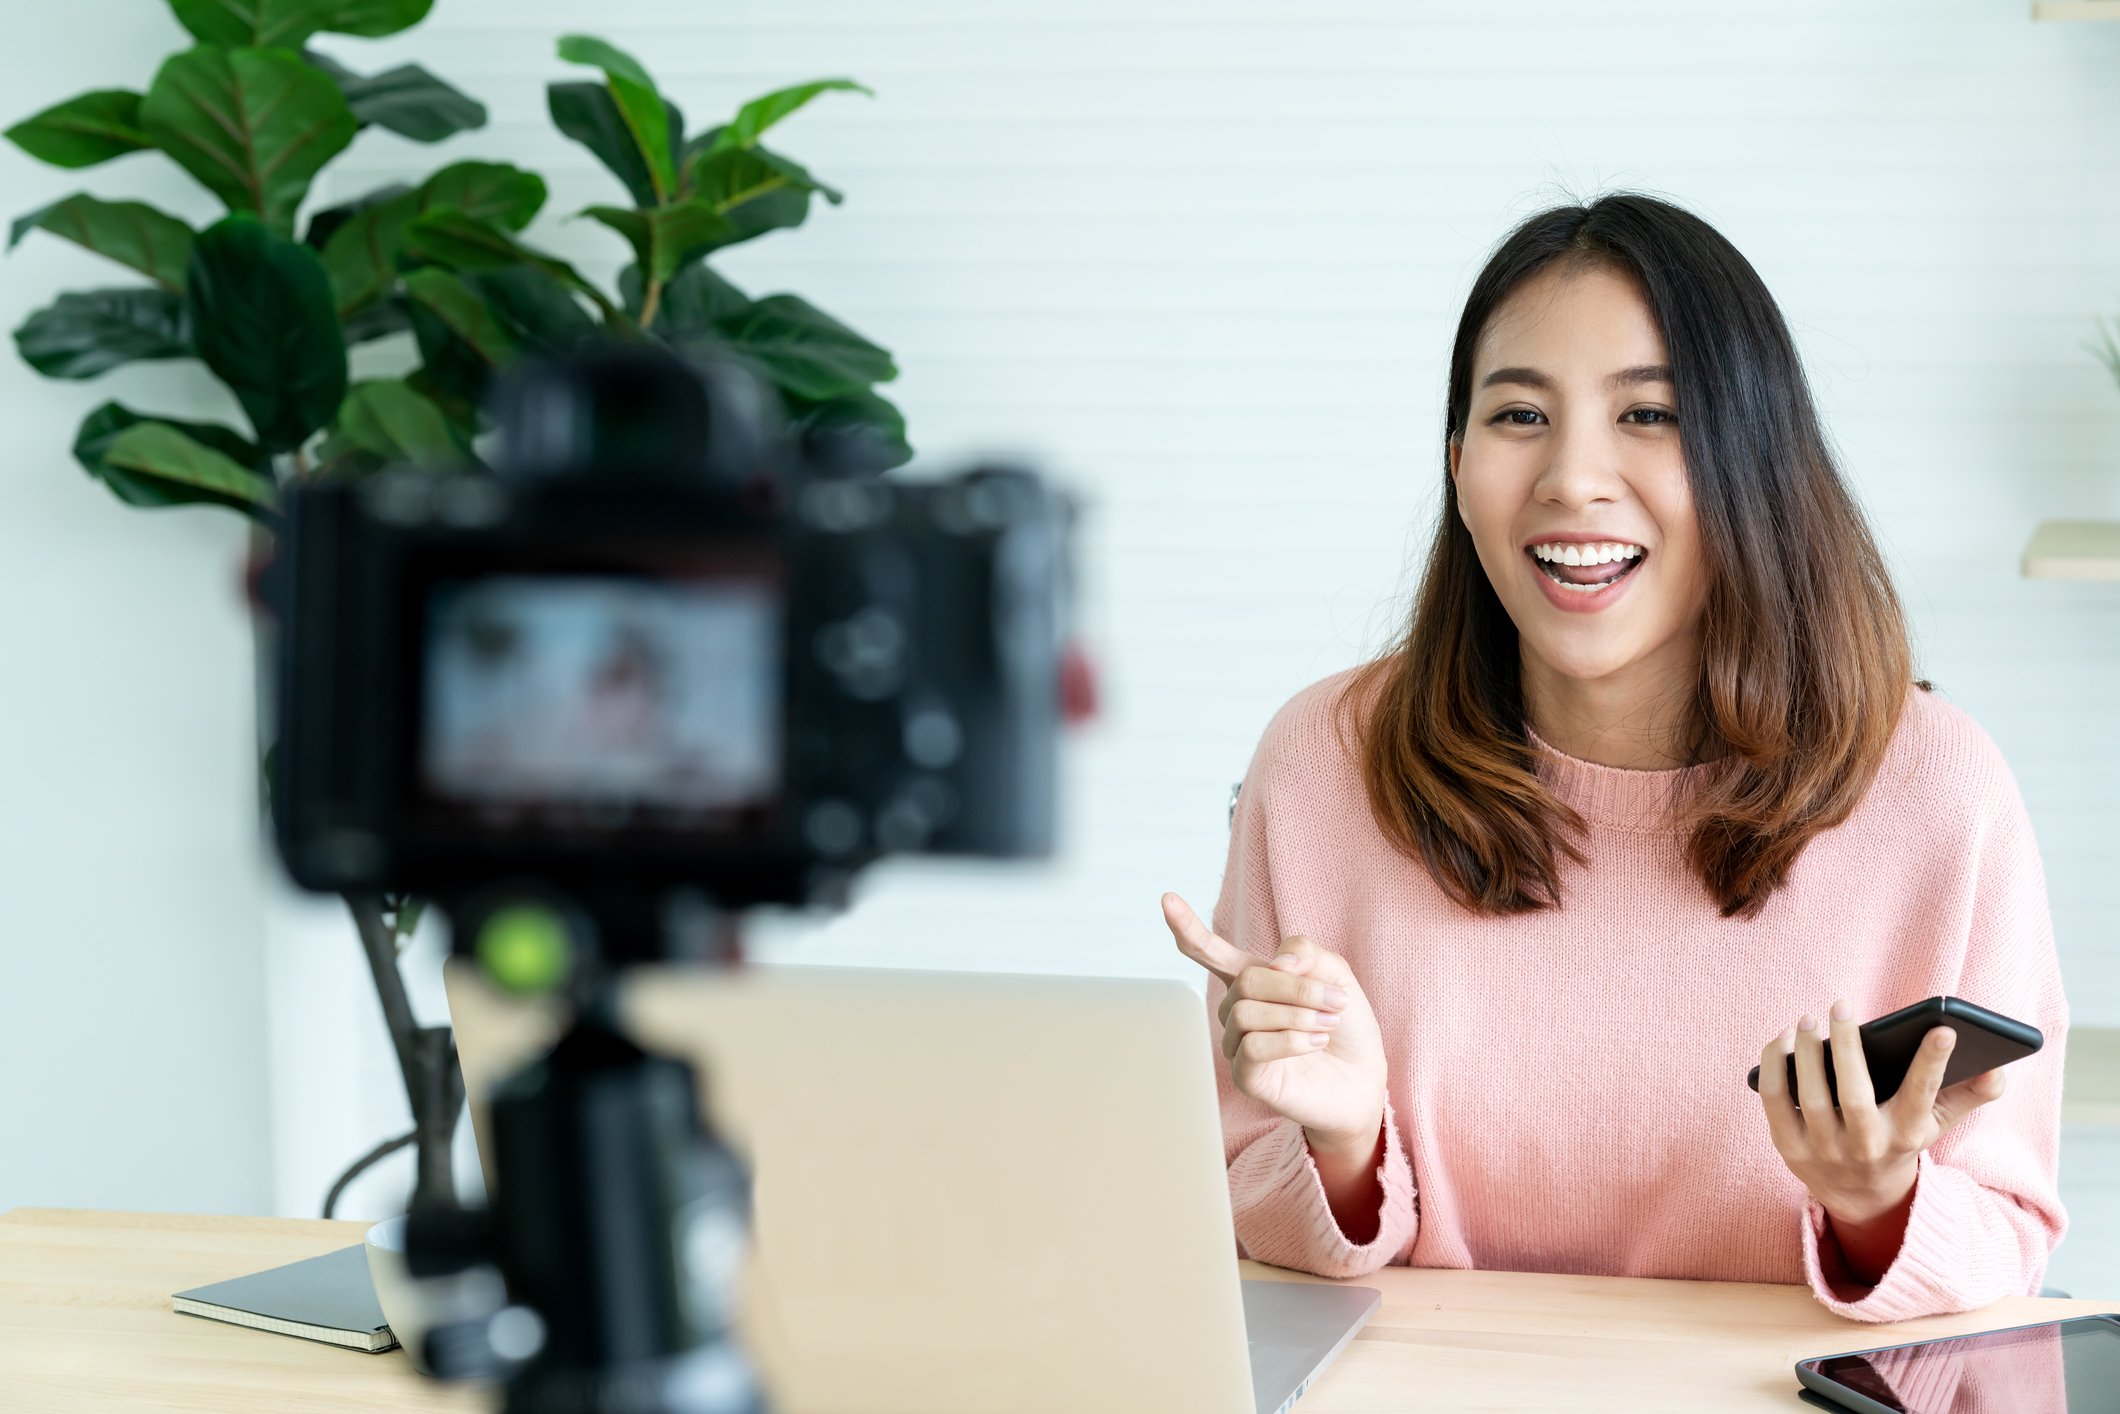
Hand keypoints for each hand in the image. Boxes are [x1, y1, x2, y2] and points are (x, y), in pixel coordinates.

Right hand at [1162, 892, 1386, 1154]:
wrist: (1364, 1077)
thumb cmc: (1346, 1026)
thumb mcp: (1336, 974)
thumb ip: (1305, 953)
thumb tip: (1273, 964)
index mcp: (1253, 980)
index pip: (1210, 952)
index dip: (1188, 926)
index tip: (1167, 898)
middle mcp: (1237, 1009)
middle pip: (1247, 980)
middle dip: (1296, 987)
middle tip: (1335, 1000)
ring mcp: (1238, 1043)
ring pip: (1247, 1013)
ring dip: (1297, 1015)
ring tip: (1327, 1024)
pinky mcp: (1246, 1075)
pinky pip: (1252, 1047)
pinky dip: (1290, 1040)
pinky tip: (1315, 1043)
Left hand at [1757, 998, 2008, 1223]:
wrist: (1861, 1195)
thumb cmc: (1899, 1141)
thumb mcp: (1936, 1123)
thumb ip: (1968, 1095)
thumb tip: (1999, 1070)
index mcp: (1906, 1135)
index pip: (1922, 1096)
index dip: (1933, 1064)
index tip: (1943, 1029)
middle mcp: (1865, 1145)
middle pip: (1854, 1096)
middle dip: (1848, 1047)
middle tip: (1841, 1004)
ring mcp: (1823, 1149)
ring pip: (1810, 1096)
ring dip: (1806, 1053)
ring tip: (1809, 1019)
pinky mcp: (1789, 1146)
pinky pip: (1775, 1099)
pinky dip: (1774, 1066)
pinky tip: (1783, 1039)